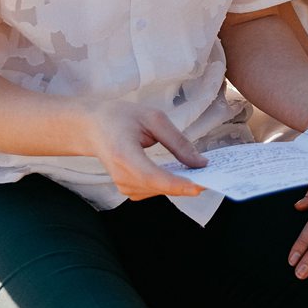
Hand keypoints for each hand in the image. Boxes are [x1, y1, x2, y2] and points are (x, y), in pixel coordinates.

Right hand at [83, 101, 207, 200]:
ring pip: (161, 191)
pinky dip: (171, 183)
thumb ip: (178, 141)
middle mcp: (121, 176)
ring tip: (201, 172)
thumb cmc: (121, 117)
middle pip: (160, 187)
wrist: (92, 127)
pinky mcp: (128, 190)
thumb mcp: (153, 118)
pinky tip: (182, 173)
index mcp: (123, 154)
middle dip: (188, 183)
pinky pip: (156, 190)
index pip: (153, 177)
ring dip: (181, 183)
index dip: (179, 184)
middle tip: (216, 176)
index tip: (202, 184)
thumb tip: (201, 163)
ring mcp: (123, 186)